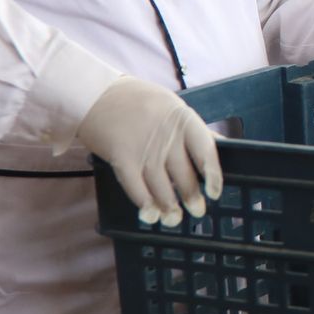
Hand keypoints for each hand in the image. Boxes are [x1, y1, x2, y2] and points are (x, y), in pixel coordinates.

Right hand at [76, 76, 221, 226]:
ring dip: (169, 207)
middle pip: (184, 174)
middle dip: (191, 197)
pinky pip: (137, 188)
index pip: (206, 150)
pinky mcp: (121, 159)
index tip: (214, 192)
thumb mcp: (172, 107)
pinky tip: (150, 214)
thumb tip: (219, 147)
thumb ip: (192, 129)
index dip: (213, 174)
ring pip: (162, 186)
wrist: (95, 94)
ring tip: (174, 219)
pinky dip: (144, 204)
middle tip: (197, 211)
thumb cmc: (138, 101)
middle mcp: (166, 136)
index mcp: (183, 120)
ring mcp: (143, 148)